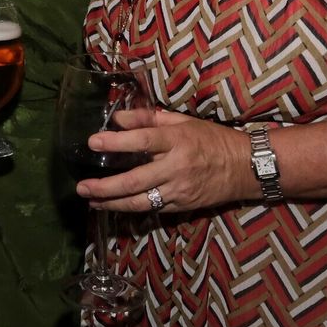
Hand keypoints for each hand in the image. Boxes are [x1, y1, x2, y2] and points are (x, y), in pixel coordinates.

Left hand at [73, 107, 254, 213]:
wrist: (245, 167)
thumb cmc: (212, 139)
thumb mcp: (183, 122)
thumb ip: (148, 119)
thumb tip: (118, 118)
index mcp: (177, 141)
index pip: (142, 141)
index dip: (116, 141)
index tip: (93, 142)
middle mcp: (176, 167)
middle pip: (135, 180)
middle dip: (105, 186)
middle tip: (81, 187)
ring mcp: (179, 190)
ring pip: (140, 201)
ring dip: (112, 203)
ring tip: (91, 200)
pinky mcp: (182, 205)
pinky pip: (152, 208)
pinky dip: (130, 207)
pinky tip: (113, 205)